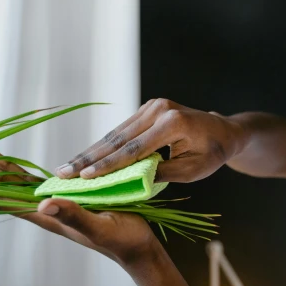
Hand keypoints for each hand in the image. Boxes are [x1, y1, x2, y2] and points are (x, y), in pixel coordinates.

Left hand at [0, 147, 158, 266]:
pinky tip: (6, 163)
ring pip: (15, 184)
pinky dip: (17, 170)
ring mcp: (55, 203)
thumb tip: (42, 203)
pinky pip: (34, 181)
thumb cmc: (121, 238)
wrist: (136, 244)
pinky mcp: (68, 196)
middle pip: (1, 189)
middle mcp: (45, 209)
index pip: (1, 201)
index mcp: (48, 217)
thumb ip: (73, 215)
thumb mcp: (98, 227)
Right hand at [54, 98, 247, 181]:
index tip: (85, 178)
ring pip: (116, 132)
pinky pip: (122, 130)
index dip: (109, 165)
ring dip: (90, 151)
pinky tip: (84, 158)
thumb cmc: (212, 153)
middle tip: (62, 173)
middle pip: (119, 138)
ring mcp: (152, 106)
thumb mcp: (193, 170)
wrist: (223, 130)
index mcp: (173, 123)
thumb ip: (162, 173)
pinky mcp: (148, 109)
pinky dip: (103, 145)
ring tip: (66, 167)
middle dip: (89, 158)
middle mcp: (159, 109)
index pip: (135, 149)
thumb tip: (130, 180)